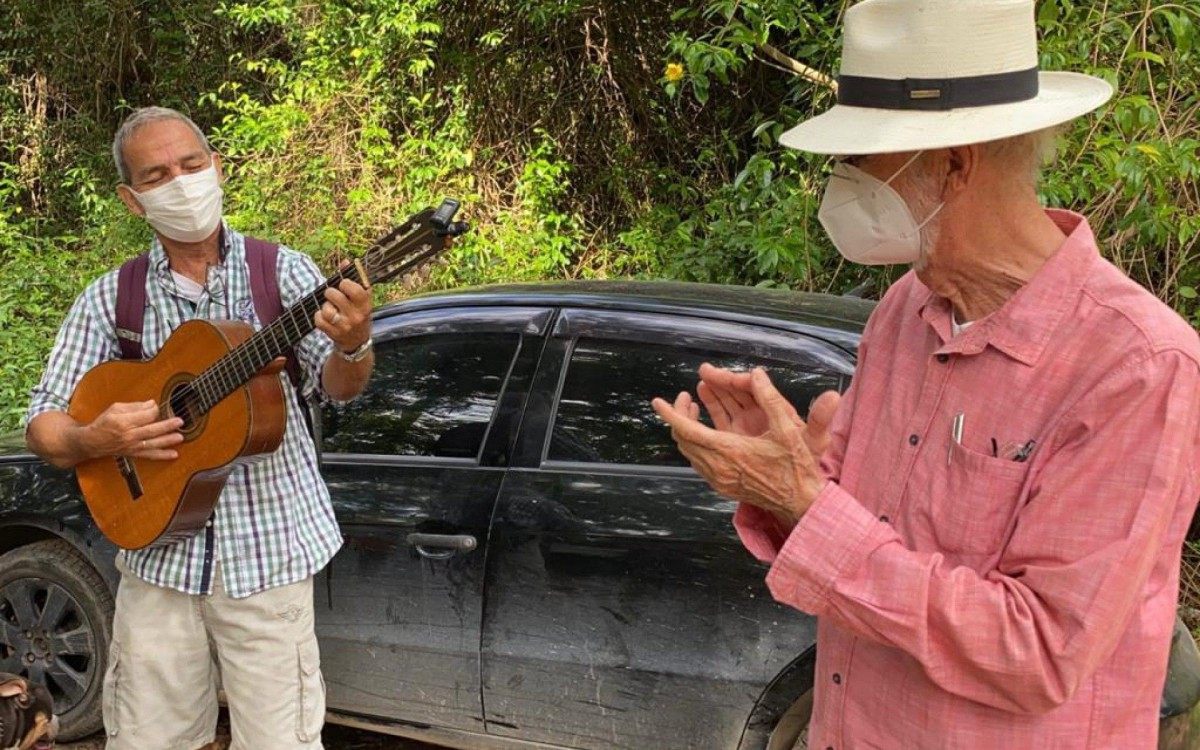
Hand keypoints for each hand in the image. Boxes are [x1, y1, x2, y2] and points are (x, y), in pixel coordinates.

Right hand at [83, 401, 183, 460]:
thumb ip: (135, 406)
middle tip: (180, 421)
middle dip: (167, 426)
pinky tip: (174, 454)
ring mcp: (132, 446)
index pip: (145, 416)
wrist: (92, 442)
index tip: (157, 407)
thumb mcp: (115, 408)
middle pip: (151, 430)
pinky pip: (150, 455)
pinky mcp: (134, 453)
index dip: (154, 410)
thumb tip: (152, 404)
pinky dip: (162, 455)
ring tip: (180, 437)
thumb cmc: (103, 423)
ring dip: (168, 440)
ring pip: (153, 444)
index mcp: (123, 422)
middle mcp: (128, 436)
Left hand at [314, 265, 371, 352]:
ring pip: (326, 309)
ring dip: (325, 307)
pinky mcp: (333, 334)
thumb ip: (354, 279)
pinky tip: (325, 318)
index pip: (353, 288)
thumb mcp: (361, 299)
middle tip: (333, 296)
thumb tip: (345, 261)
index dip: (344, 283)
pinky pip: (318, 320)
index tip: (343, 285)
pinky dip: (319, 317)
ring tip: (330, 309)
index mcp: (365, 305)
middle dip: (330, 293)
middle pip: (333, 295)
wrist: (357, 342)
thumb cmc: (358, 314)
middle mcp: (356, 316)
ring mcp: (344, 326)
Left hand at [652, 368, 828, 521]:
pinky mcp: (721, 486)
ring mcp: (718, 480)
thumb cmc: (797, 466)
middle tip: (685, 397)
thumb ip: (771, 400)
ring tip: (693, 410)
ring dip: (686, 430)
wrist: (801, 502)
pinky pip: (698, 462)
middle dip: (678, 416)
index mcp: (730, 451)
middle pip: (683, 439)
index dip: (670, 414)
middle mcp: (718, 468)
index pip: (688, 430)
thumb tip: (756, 373)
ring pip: (689, 452)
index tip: (657, 401)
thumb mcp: (789, 429)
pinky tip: (705, 433)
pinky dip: (695, 444)